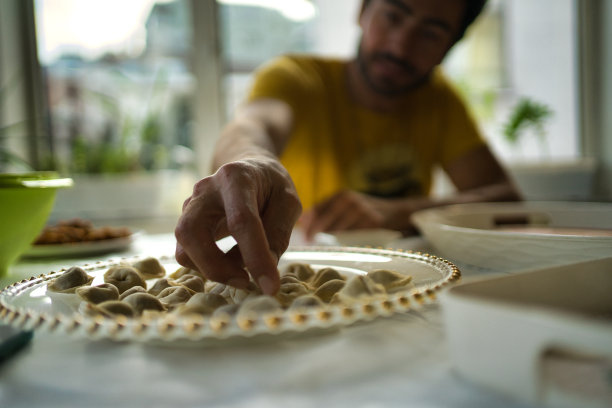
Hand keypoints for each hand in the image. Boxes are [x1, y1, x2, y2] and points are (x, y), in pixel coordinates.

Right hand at [174, 158, 301, 294]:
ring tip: (241, 274)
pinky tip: (230, 265)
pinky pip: (185, 252)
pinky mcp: (186, 222)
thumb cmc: (271, 187)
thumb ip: (278, 232)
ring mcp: (191, 205)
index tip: (270, 286)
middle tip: (246, 282)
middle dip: (216, 266)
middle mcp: (205, 189)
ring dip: (211, 269)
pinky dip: (206, 266)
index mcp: (236, 177)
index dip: (255, 256)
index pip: (241, 220)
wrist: (249, 170)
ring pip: (183, 245)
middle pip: (191, 230)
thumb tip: (265, 269)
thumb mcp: (288, 202)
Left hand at [300, 190, 389, 239]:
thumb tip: (302, 221)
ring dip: (329, 240)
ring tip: (323, 248)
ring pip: (338, 229)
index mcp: (341, 195)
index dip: (309, 224)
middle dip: (315, 233)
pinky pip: (354, 236)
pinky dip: (345, 243)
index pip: (318, 209)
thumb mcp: (347, 205)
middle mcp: (350, 200)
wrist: (396, 212)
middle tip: (309, 244)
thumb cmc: (365, 212)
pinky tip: (341, 248)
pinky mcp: (372, 222)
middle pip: (325, 219)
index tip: (303, 236)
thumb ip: (327, 211)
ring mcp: (362, 210)